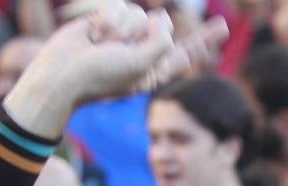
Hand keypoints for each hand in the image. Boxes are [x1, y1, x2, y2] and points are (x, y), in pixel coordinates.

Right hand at [4, 0, 227, 137]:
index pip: (185, 53)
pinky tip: (94, 34)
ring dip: (121, 29)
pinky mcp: (108, 22)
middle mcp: (143, 52)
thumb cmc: (101, 77)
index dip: (203, 40)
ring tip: (103, 45)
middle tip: (120, 50)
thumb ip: (160, 43)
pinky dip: (107, 20)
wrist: (64, 73)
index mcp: (155, 70)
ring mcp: (126, 37)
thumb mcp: (141, 66)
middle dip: (143, 33)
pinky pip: (119, 7)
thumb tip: (162, 18)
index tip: (223, 27)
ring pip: (139, 14)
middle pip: (161, 26)